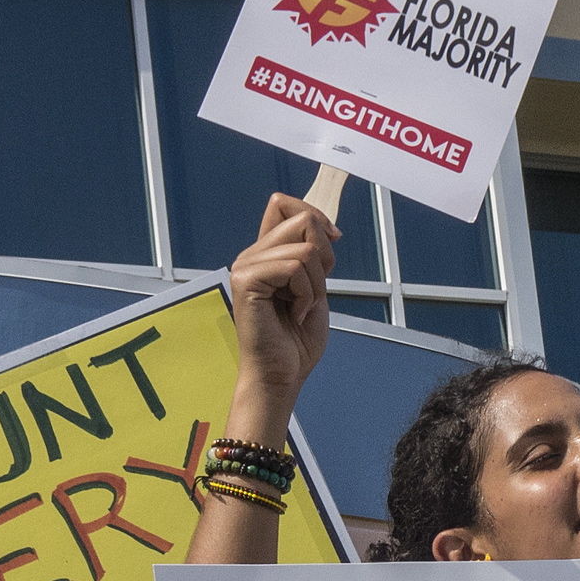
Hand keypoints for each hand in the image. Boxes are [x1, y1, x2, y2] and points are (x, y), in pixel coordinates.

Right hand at [226, 192, 336, 442]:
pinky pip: (294, 267)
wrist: (282, 376)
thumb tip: (326, 226)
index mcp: (266, 254)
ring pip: (304, 248)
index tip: (333, 239)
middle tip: (315, 291)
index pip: (283, 204)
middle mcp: (252, 255)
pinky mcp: (246, 281)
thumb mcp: (314, 287)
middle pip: (302, 219)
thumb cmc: (296, 341)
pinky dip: (307, 294)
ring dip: (316, 284)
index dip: (314, 214)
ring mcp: (246, 266)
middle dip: (325, 255)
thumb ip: (313, 256)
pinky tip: (295, 314)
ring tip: (302, 308)